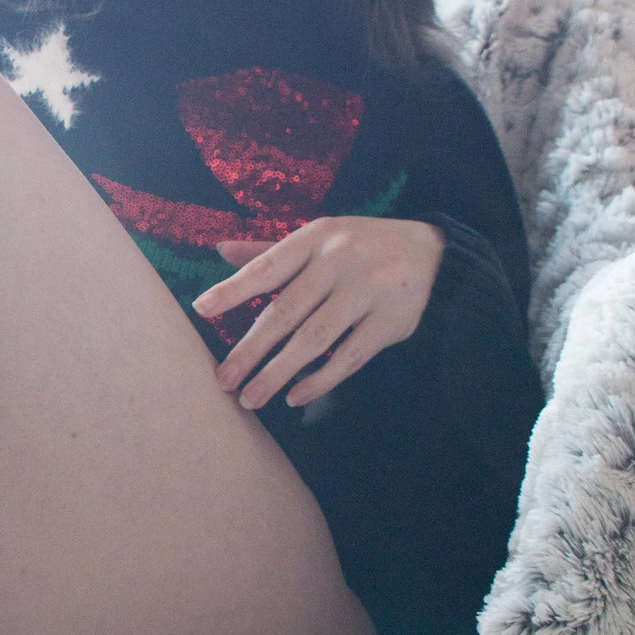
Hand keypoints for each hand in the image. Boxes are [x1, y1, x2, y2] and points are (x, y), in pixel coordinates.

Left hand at [192, 216, 445, 410]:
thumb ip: (270, 250)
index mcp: (317, 237)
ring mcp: (367, 292)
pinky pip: (349, 357)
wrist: (434, 253)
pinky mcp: (390, 322)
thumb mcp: (320, 237)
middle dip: (250, 349)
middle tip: (223, 380)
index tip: (201, 309)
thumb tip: (220, 251)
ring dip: (278, 373)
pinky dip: (321, 380)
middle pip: (287, 311)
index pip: (267, 267)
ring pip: (314, 339)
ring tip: (250, 398)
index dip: (233, 289)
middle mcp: (340, 262)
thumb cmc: (361, 246)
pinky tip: (295, 396)